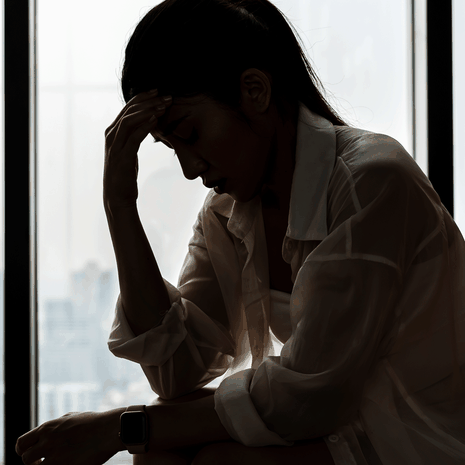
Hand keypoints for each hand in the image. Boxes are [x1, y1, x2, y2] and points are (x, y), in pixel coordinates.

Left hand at [15, 409, 124, 464]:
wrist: (108, 430)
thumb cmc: (92, 422)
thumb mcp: (70, 418)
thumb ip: (53, 426)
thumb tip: (44, 434)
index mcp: (47, 428)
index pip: (21, 444)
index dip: (23, 450)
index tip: (32, 453)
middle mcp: (48, 442)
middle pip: (25, 459)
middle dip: (33, 462)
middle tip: (43, 461)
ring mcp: (56, 457)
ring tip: (56, 463)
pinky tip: (68, 463)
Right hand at [103, 89, 171, 209]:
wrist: (117, 197)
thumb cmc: (125, 175)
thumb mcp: (130, 151)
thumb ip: (135, 136)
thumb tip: (149, 124)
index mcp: (113, 132)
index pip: (128, 108)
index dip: (144, 97)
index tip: (159, 92)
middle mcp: (111, 135)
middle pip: (129, 110)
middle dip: (149, 101)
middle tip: (166, 96)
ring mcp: (115, 145)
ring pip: (130, 120)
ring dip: (148, 111)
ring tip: (164, 106)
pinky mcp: (121, 156)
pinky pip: (133, 137)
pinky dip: (144, 126)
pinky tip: (156, 120)